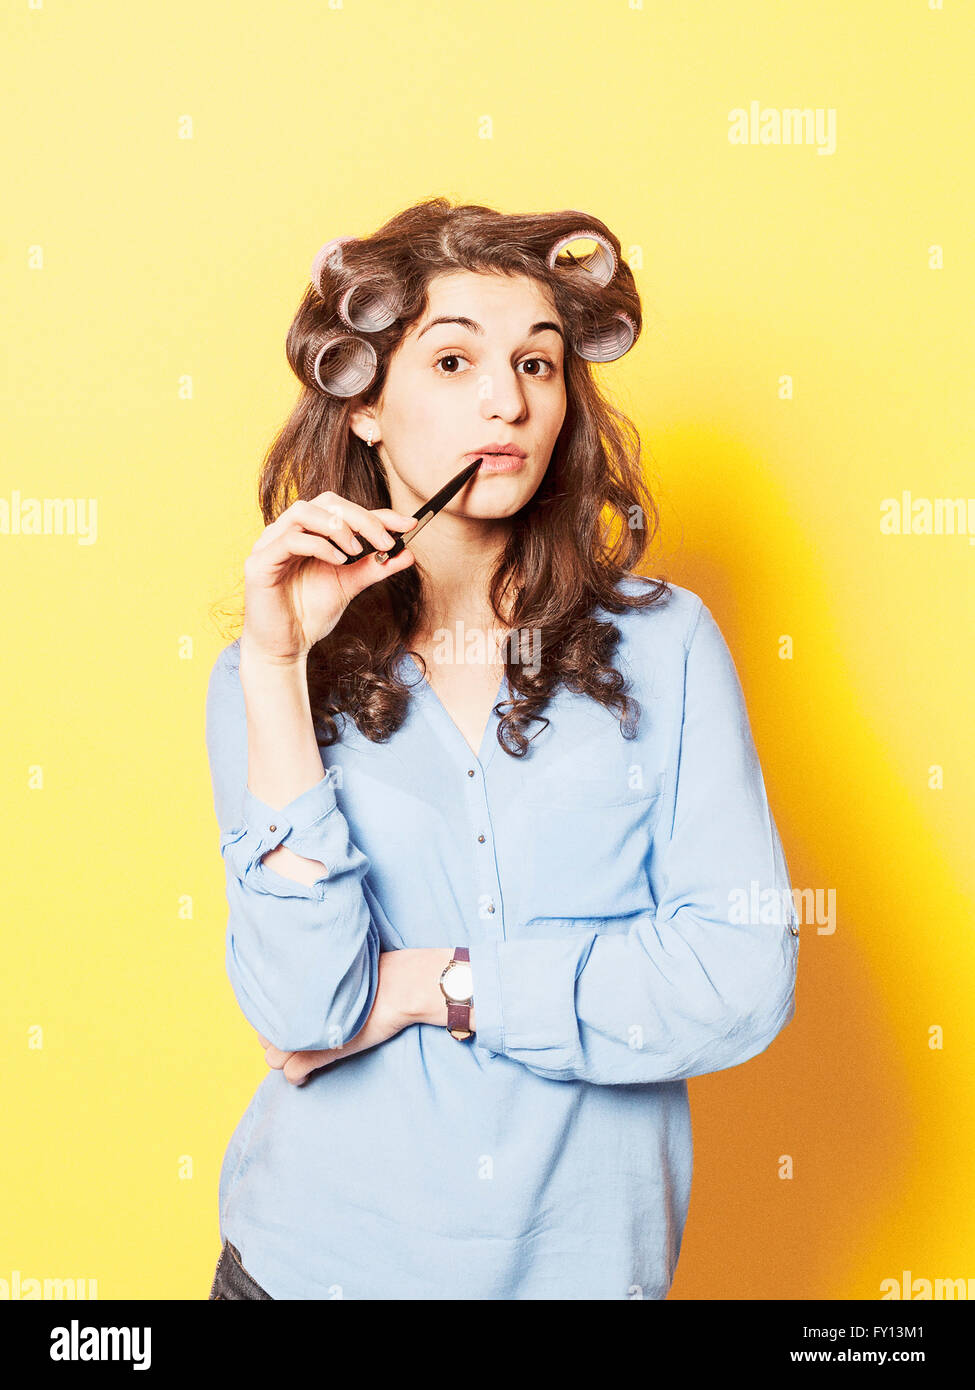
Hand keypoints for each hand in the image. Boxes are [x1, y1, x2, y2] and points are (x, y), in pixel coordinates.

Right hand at [240, 492, 417, 664]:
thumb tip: (407, 553)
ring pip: (304, 511)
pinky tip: (338, 561)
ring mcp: (270, 544)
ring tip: (356, 551)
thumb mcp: (349, 585)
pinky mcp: (259, 563)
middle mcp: (287, 531)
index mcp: (308, 532)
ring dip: (337, 526)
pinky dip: (319, 546)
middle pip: (325, 502)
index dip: (378, 514)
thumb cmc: (309, 614)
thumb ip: (375, 567)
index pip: (344, 510)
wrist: (285, 647)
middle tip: (384, 540)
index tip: (408, 525)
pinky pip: (290, 540)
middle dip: (360, 517)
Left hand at [255, 950, 413, 1084]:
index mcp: (297, 990)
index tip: (296, 1021)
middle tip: (304, 1038)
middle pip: (266, 1037)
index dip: (277, 1022)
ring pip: (273, 1059)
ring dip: (286, 1059)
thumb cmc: (374, 978)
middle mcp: (295, 1010)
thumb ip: (313, 987)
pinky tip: (307, 1076)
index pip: (265, 1014)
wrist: (399, 986)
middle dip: (279, 1041)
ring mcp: (305, 1033)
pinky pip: (292, 1074)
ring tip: (306, 1054)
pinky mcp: (320, 1053)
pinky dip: (298, 1078)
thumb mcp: (338, 978)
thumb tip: (300, 997)